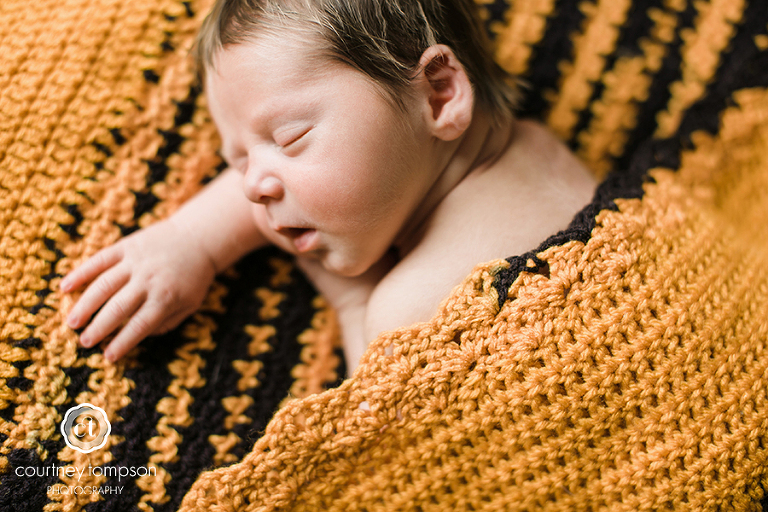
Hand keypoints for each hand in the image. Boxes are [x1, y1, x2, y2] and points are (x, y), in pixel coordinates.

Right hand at [60, 218, 216, 361]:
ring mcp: (136, 261)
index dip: (123, 342)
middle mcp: (148, 280)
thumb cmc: (194, 277)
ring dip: (85, 304)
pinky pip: (100, 259)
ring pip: (104, 284)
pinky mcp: (127, 246)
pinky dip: (81, 272)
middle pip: (118, 307)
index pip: (140, 325)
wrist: (199, 238)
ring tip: (72, 322)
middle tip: (83, 342)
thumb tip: (142, 336)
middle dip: (99, 327)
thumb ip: (168, 322)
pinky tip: (65, 287)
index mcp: (165, 297)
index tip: (107, 356)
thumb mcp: (190, 304)